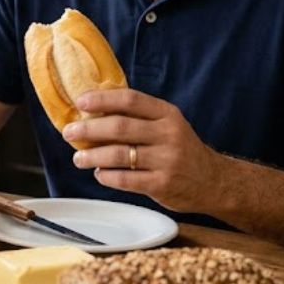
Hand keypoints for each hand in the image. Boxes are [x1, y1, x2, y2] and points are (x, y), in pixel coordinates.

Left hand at [64, 89, 224, 213]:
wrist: (214, 182)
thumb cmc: (181, 149)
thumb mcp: (168, 125)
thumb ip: (138, 116)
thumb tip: (92, 111)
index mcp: (167, 114)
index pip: (130, 99)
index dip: (102, 99)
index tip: (80, 102)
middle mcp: (168, 135)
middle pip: (120, 127)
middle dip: (88, 129)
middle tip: (69, 132)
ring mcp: (166, 161)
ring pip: (119, 155)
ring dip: (92, 156)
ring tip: (78, 158)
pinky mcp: (162, 184)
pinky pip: (125, 179)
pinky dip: (106, 176)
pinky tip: (99, 173)